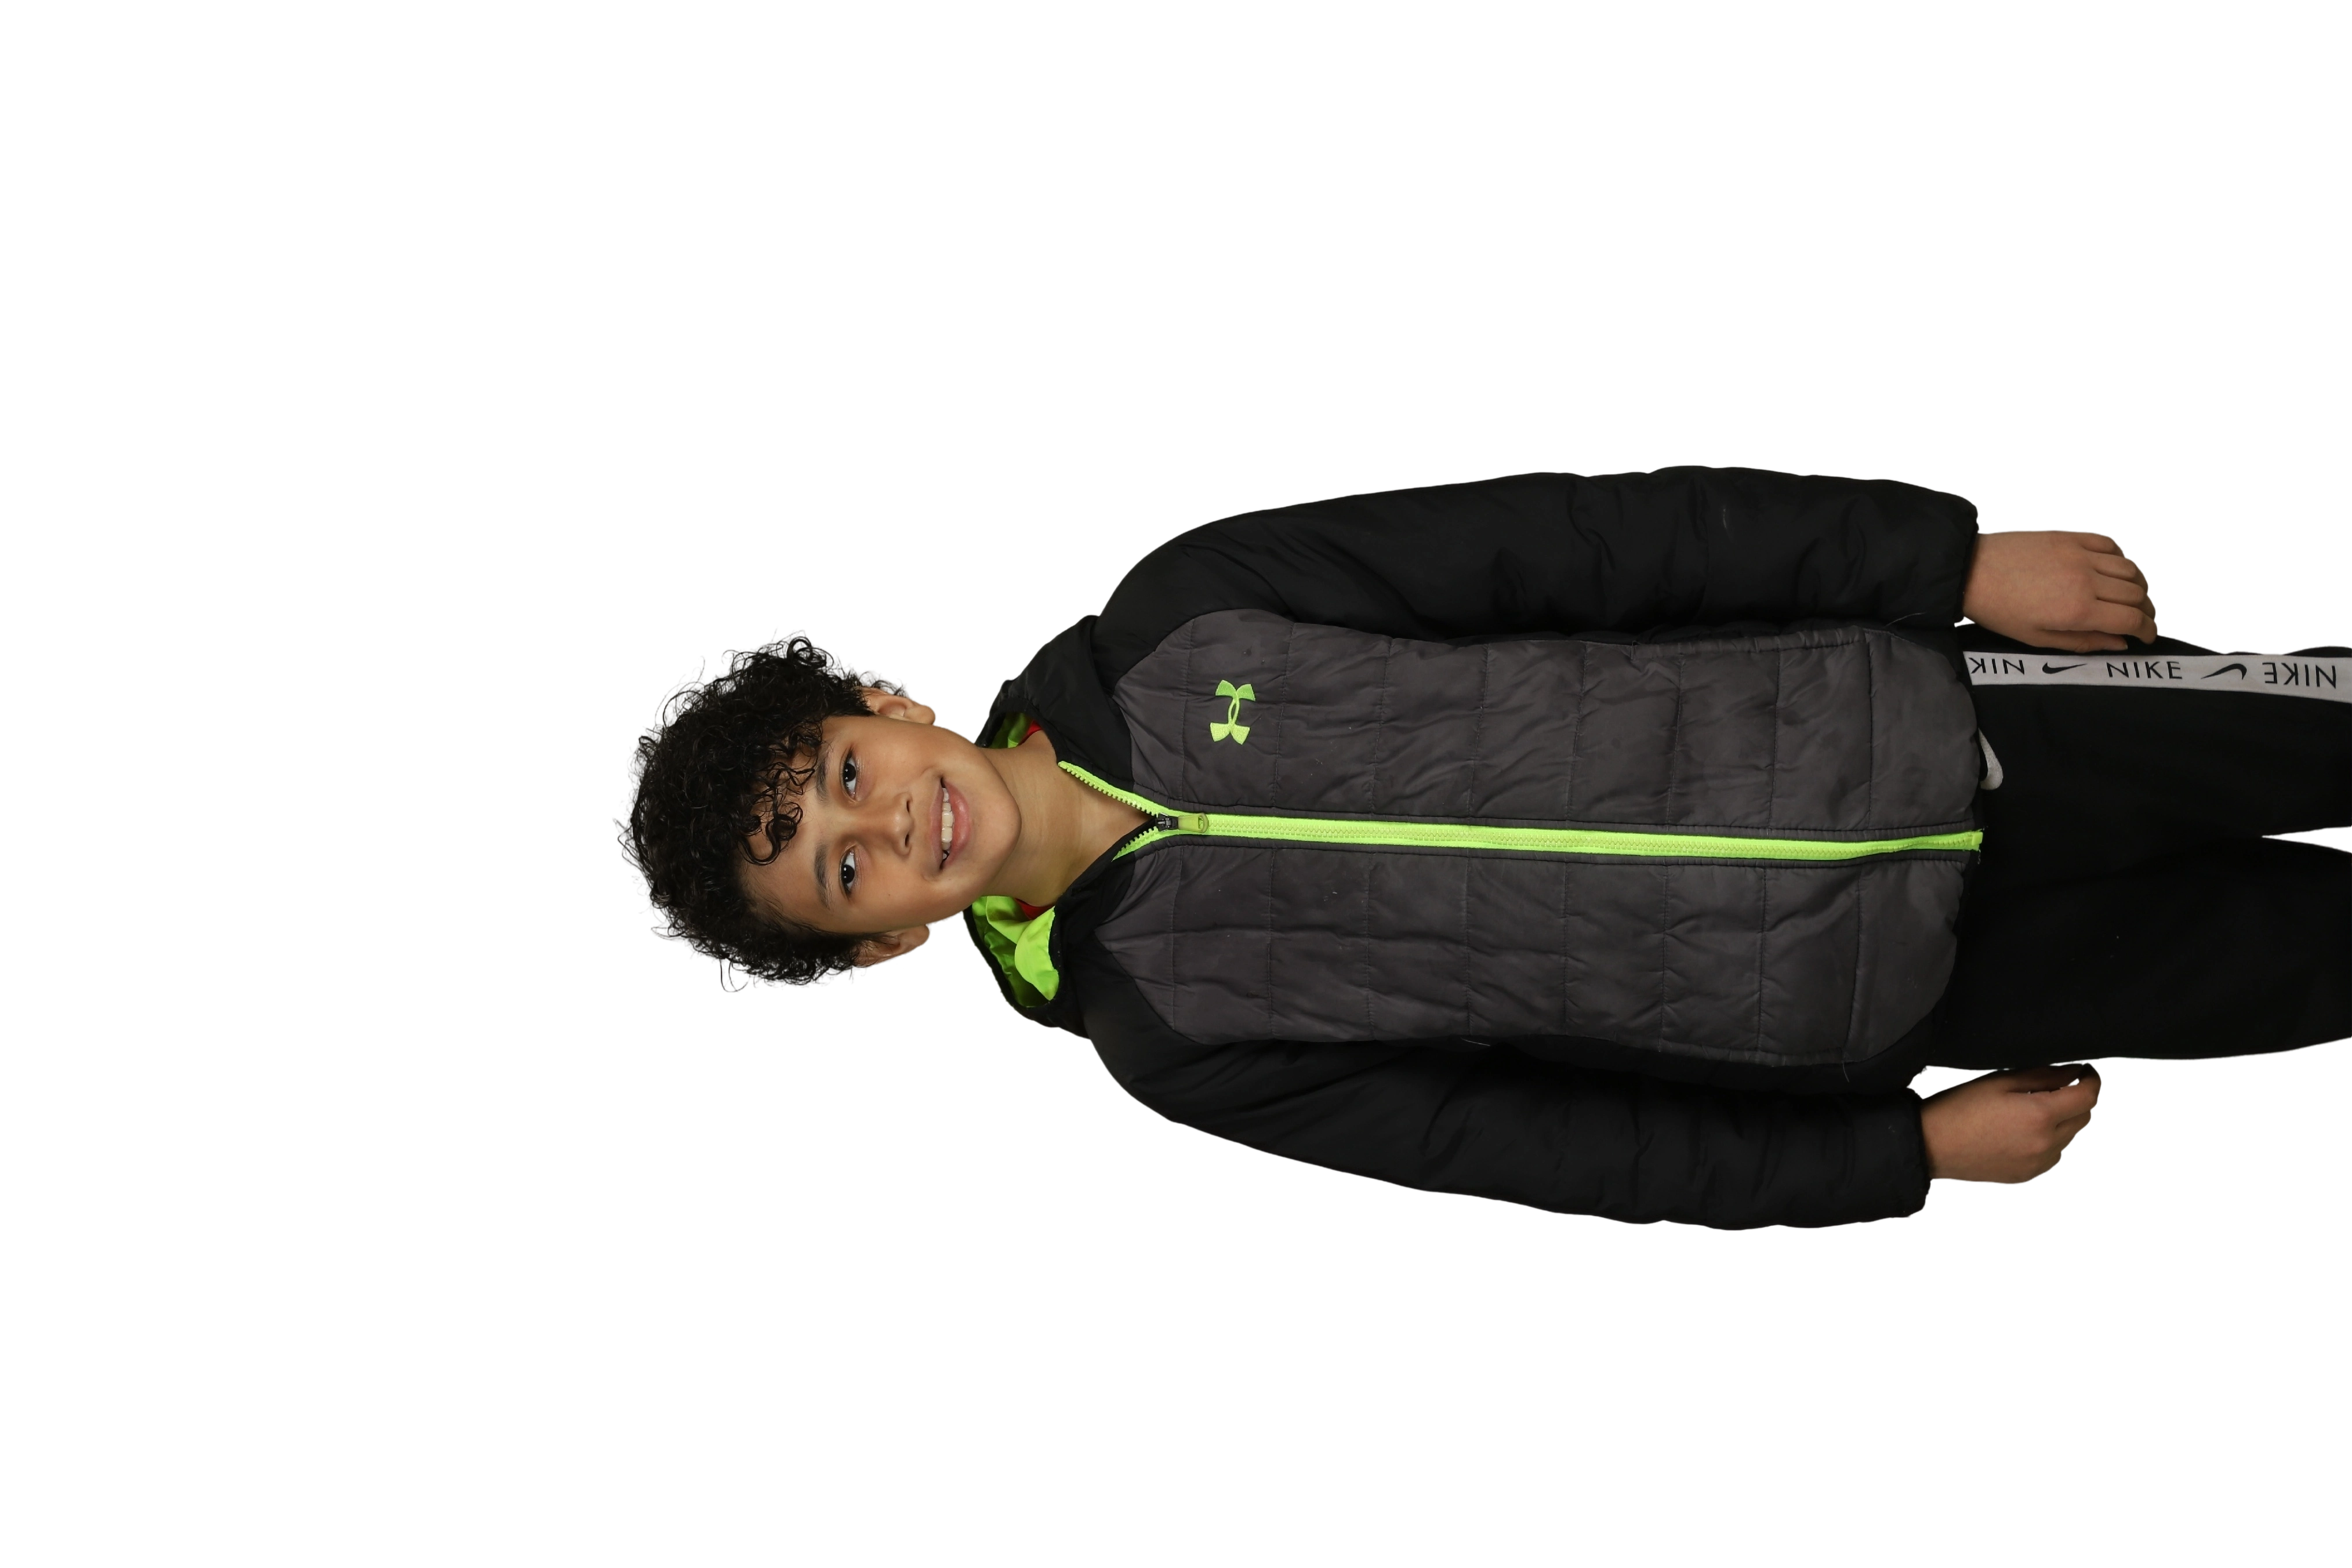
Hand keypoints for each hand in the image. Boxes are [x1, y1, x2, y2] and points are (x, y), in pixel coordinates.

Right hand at [1920, 1065, 2104, 1184]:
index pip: (2086, 1096)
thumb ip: (2041, 1075)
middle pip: (2083, 1116)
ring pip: (2069, 1136)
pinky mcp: (2028, 1175)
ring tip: (2038, 1105)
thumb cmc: (1958, 1110)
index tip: (2086, 1069)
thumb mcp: (1998, 1081)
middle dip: (2078, 1097)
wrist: (1931, 1147)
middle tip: (2063, 1082)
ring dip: (2064, 1119)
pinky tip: (2025, 1129)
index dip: (2091, 1079)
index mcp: (2040, 1116)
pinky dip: (2049, 1138)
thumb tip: (2072, 1070)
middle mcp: (2046, 1144)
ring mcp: (2039, 1163)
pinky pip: (2052, 1153)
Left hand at [1961, 530, 2162, 652]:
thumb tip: (2120, 644)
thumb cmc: (1999, 610)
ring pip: (2130, 569)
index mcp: (2077, 611)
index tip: (2148, 636)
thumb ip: (2083, 642)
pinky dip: (2119, 558)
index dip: (2147, 631)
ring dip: (2135, 585)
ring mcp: (2080, 555)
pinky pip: (2111, 544)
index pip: (2132, 620)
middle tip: (2139, 619)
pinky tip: (2112, 570)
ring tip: (2127, 597)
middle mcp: (2086, 580)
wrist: (1971, 571)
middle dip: (2144, 611)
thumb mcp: (2037, 639)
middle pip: (2137, 595)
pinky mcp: (2071, 536)